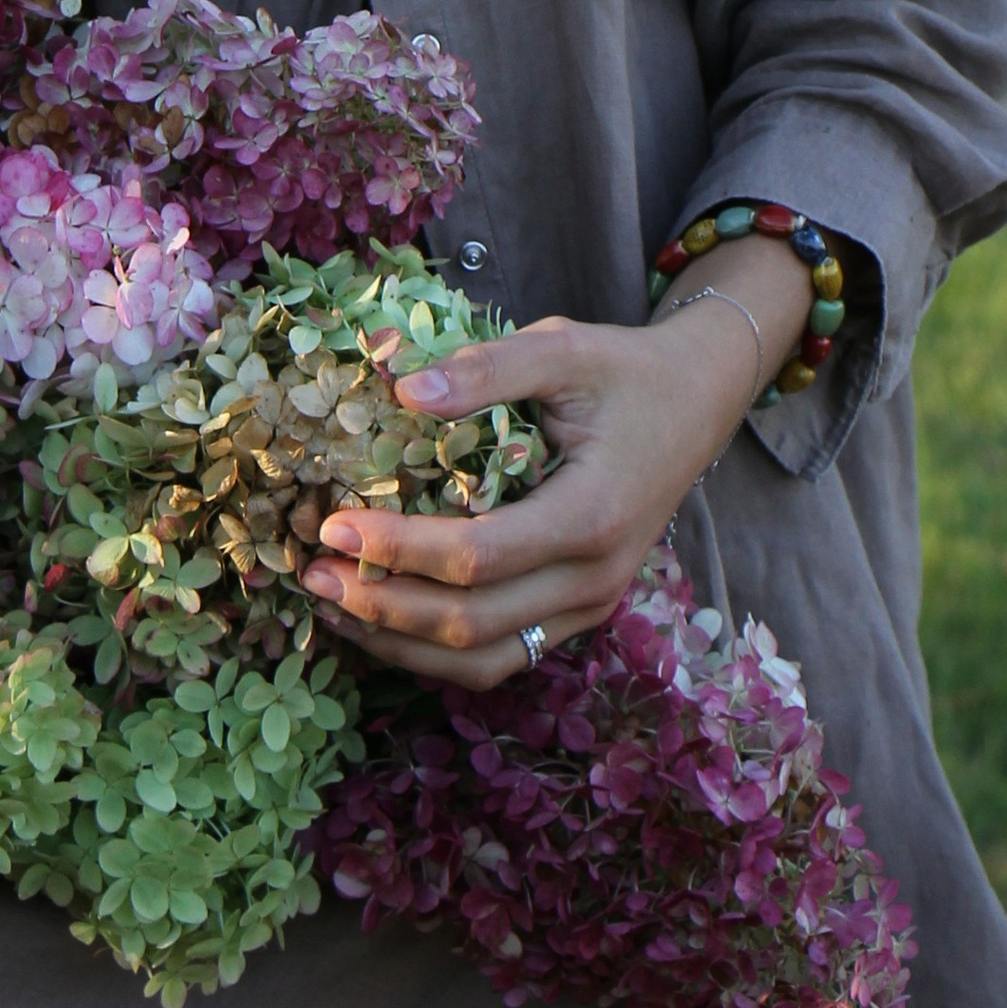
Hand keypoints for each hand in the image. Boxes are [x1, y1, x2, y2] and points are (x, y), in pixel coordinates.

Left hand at [295, 238, 810, 692]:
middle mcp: (594, 578)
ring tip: (330, 607)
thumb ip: (486, 369)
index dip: (397, 547)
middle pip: (472, 624)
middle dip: (381, 605)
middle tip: (309, 574)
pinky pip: (501, 654)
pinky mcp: (576, 612)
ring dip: (399, 644)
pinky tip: (381, 621)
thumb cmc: (624, 371)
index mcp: (591, 516)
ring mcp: (590, 605)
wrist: (697, 402)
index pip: (476, 556)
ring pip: (483, 659)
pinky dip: (434, 651)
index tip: (331, 522)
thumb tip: (400, 390)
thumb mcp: (562, 348)